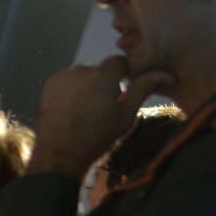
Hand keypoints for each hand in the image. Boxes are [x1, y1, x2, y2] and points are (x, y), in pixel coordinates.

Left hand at [28, 56, 173, 176]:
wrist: (60, 154)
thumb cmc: (98, 136)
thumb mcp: (126, 116)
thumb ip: (143, 90)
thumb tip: (167, 74)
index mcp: (102, 76)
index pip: (119, 62)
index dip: (124, 74)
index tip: (124, 92)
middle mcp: (80, 70)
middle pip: (99, 70)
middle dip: (105, 83)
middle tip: (105, 107)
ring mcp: (62, 77)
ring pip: (82, 76)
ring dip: (88, 86)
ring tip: (87, 110)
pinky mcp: (49, 85)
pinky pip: (67, 82)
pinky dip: (71, 90)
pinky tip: (71, 109)